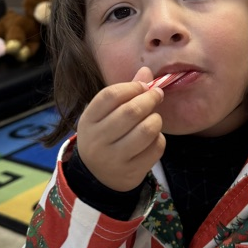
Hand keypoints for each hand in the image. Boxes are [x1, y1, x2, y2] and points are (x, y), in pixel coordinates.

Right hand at [77, 67, 164, 191]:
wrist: (97, 177)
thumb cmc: (105, 136)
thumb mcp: (106, 114)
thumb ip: (126, 92)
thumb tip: (146, 71)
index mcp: (88, 121)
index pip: (110, 95)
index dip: (132, 87)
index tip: (143, 86)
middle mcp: (98, 140)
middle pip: (131, 111)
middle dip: (150, 98)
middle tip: (157, 94)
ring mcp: (114, 159)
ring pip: (147, 130)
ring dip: (156, 119)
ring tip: (154, 118)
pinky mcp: (131, 172)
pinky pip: (156, 148)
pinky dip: (159, 139)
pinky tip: (152, 138)